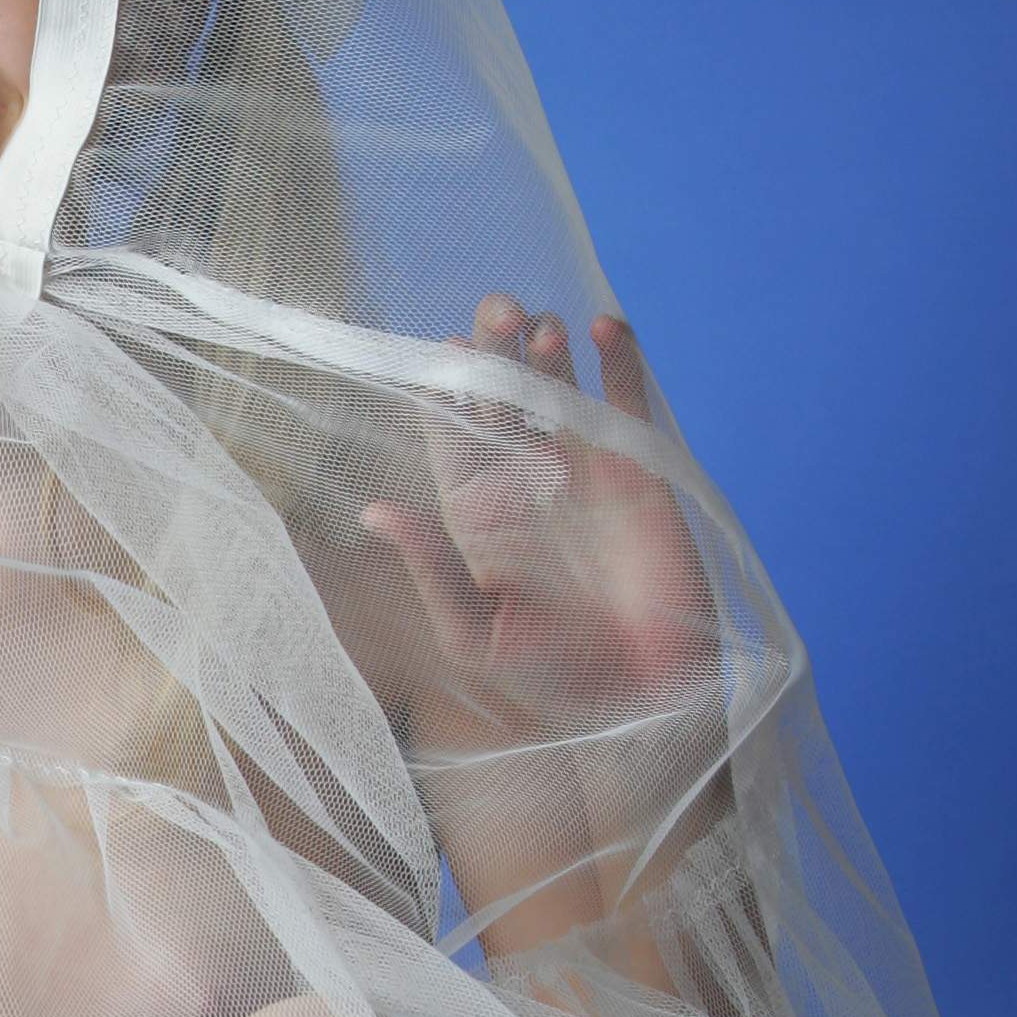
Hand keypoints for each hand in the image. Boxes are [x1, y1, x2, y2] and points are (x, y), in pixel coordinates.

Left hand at [361, 292, 718, 753]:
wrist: (644, 699)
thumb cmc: (553, 679)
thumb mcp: (475, 632)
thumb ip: (431, 568)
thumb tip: (373, 513)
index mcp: (478, 516)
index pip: (451, 438)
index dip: (444, 392)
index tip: (440, 352)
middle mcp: (526, 484)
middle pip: (500, 399)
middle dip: (494, 352)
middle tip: (494, 317)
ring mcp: (584, 473)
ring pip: (557, 390)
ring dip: (546, 350)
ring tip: (539, 326)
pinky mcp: (639, 473)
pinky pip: (626, 402)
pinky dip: (619, 361)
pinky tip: (604, 326)